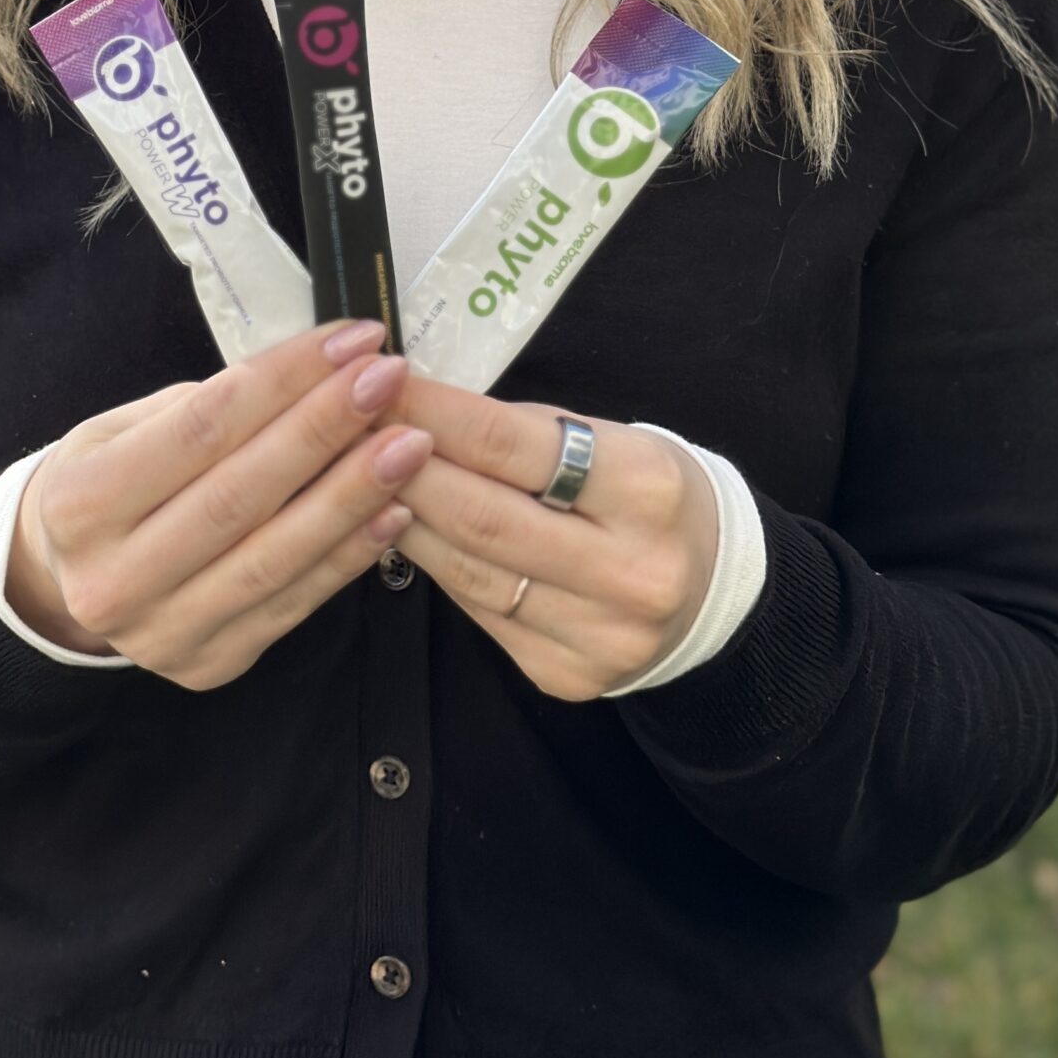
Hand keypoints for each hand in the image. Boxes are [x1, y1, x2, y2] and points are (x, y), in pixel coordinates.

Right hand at [4, 319, 432, 689]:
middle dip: (325, 430)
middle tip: (389, 379)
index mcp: (81, 503)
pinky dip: (348, 556)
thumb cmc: (111, 480)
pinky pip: (292, 605)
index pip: (201, 429)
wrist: (64, 579)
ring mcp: (160, 633)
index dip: (284, 380)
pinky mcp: (208, 665)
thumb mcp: (125, 426)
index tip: (351, 341)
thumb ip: (209, 406)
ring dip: (352, 496)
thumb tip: (315, 376)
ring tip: (410, 443)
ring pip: (272, 559)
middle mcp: (112, 578)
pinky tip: (393, 511)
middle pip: (240, 495)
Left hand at [387, 379, 719, 701]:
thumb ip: (525, 434)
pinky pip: (478, 613)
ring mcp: (599, 635)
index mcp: (646, 490)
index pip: (516, 446)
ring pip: (470, 571)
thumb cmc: (646, 495)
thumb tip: (419, 409)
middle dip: (402, 468)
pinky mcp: (567, 675)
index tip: (380, 382)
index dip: (437, 413)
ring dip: (401, 518)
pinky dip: (434, 566)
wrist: (711, 594)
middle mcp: (631, 571)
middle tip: (346, 429)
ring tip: (354, 478)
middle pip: (483, 517)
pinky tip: (399, 532)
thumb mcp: (614, 439)